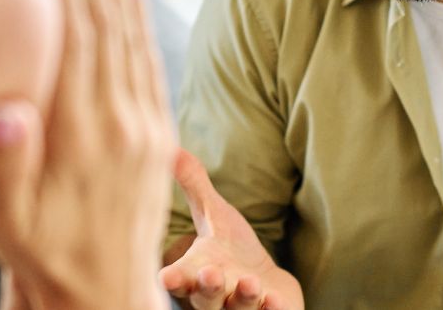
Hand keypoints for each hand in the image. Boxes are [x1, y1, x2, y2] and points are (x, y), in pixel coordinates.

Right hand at [0, 0, 175, 309]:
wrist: (101, 292)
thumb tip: (8, 109)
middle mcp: (124, 119)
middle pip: (107, 19)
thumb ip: (5, 165)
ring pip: (131, 30)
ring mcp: (147, 120)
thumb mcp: (4, 221)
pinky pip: (148, 56)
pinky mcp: (159, 127)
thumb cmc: (41, 253)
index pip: (77, 36)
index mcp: (85, 134)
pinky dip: (138, 10)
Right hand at [160, 150, 302, 309]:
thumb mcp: (214, 215)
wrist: (266, 287)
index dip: (174, 278)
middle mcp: (215, 298)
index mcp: (197, 273)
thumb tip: (171, 147)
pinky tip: (276, 301)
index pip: (180, 278)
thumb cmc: (232, 251)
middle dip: (208, 288)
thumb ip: (194, 186)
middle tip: (211, 274)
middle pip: (206, 300)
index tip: (166, 276)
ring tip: (251, 283)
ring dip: (243, 299)